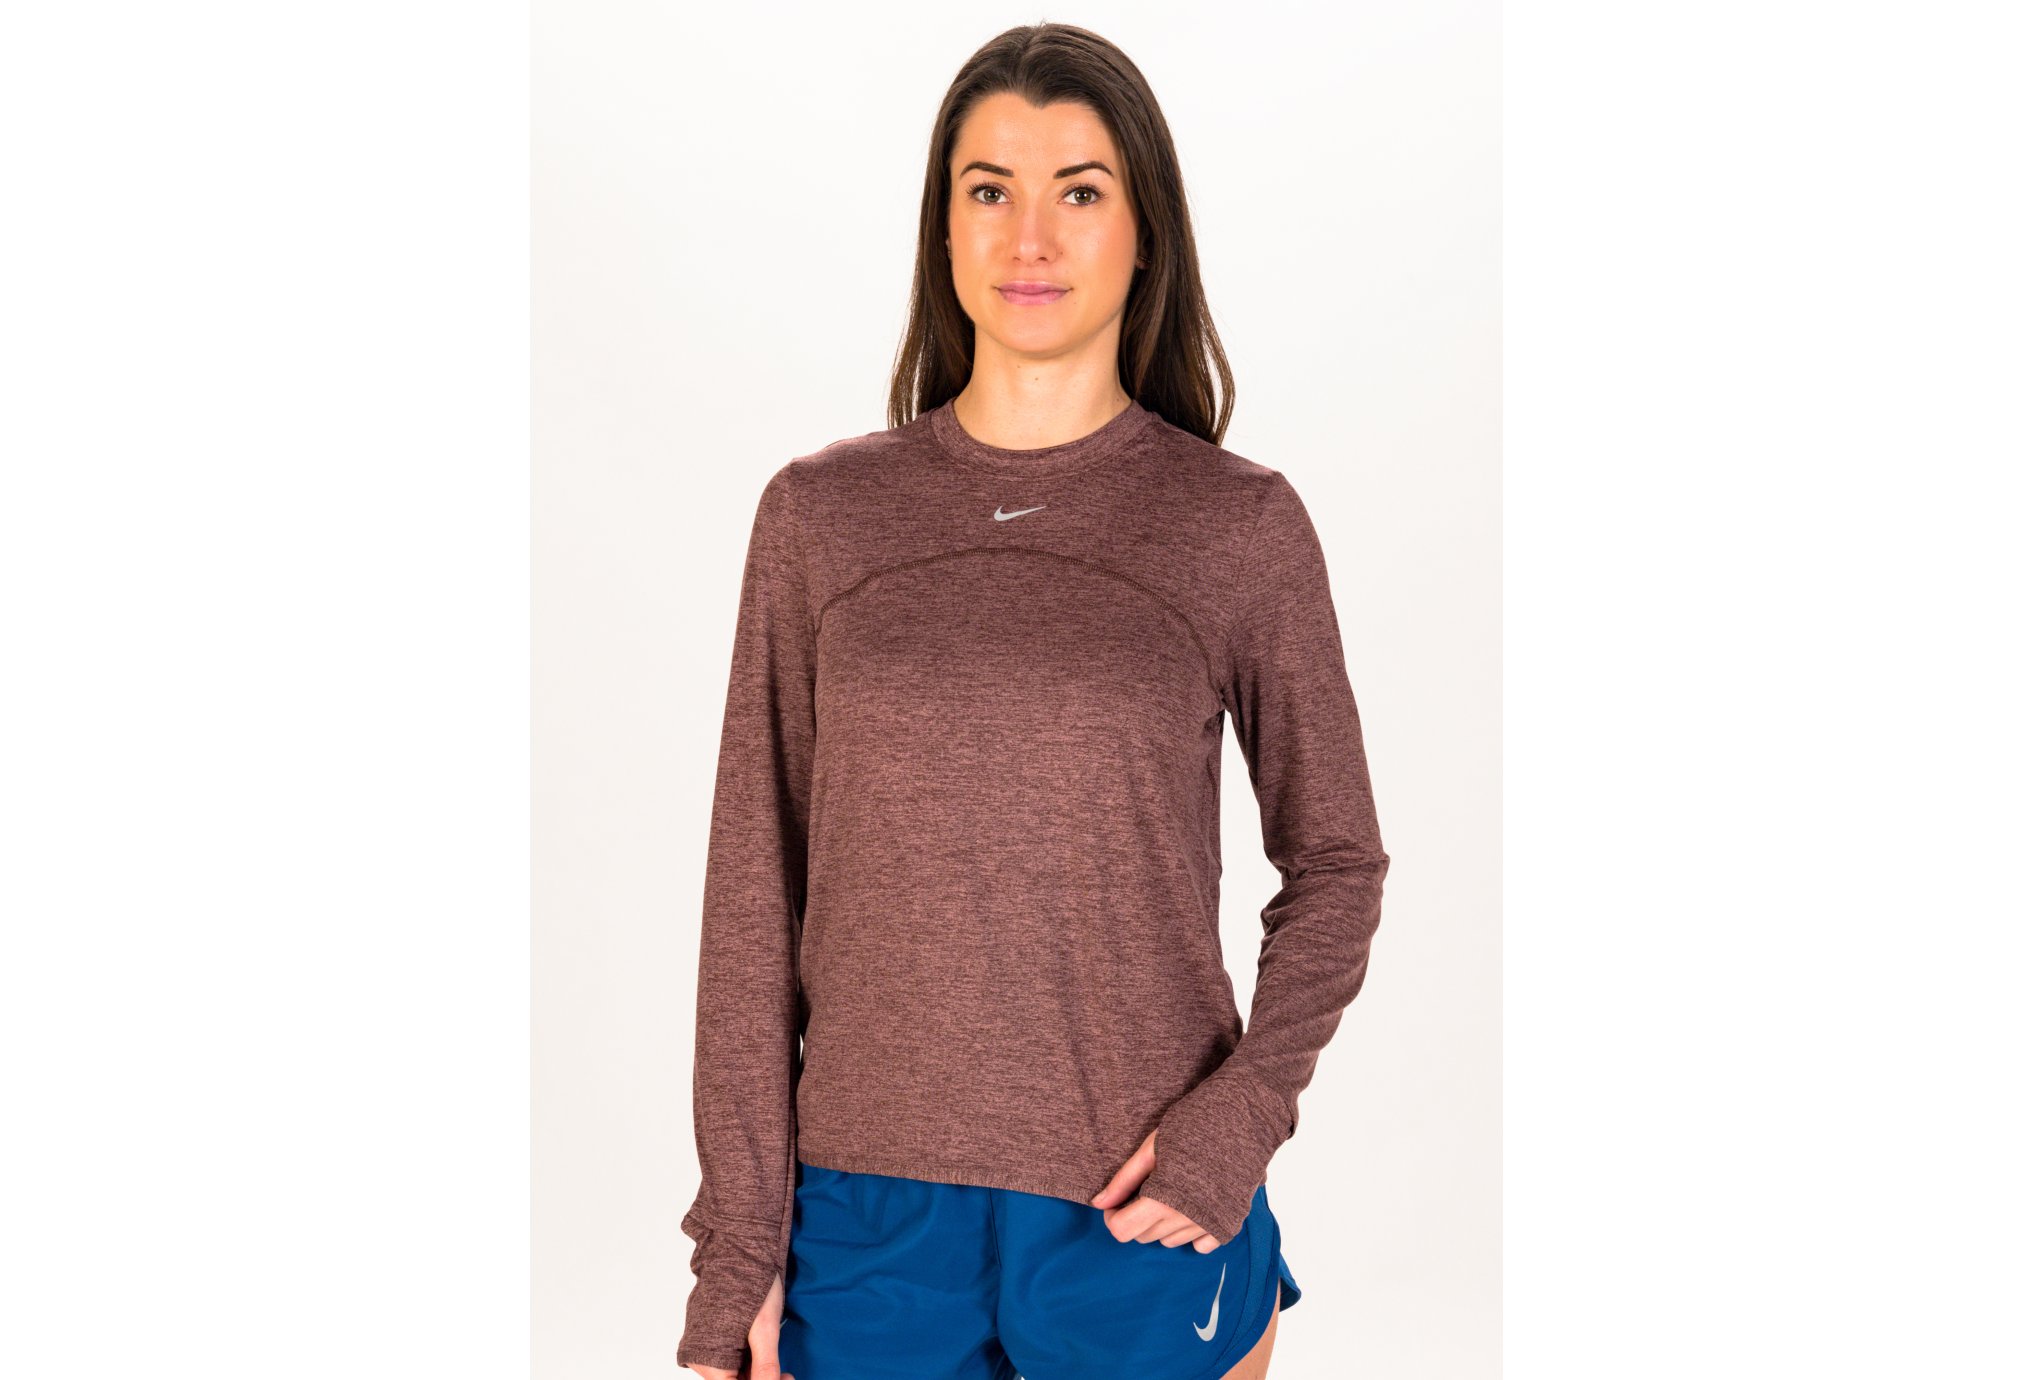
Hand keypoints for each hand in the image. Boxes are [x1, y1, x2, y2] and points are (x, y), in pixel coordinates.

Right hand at [683, 1270, 794, 1379]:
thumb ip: (765, 1365)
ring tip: (784, 1369)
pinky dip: (748, 1361)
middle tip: (789, 1375)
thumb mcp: (766, 1329)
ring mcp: (703, 1346)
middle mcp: (699, 1357)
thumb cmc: (752, 1283)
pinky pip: (729, 1359)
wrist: (739, 1248)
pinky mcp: (710, 1336)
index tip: (786, 1379)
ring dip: (757, 1373)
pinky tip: (766, 1355)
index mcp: (708, 1359)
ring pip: (732, 1373)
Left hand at [1089, 1129, 1219, 1252]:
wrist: (1241, 1118)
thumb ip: (1124, 1180)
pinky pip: (1199, 1245)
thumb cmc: (1192, 1126)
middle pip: (1143, 1236)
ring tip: (1170, 1191)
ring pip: (1169, 1241)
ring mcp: (1208, 1225)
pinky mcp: (1227, 1225)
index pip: (1122, 1231)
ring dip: (1161, 1223)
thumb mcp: (1151, 1148)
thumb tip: (1098, 1204)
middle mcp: (1185, 1220)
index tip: (1118, 1198)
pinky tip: (1192, 1205)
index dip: (1113, 1215)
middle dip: (1135, 1216)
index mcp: (1163, 1201)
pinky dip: (1191, 1231)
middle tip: (1144, 1188)